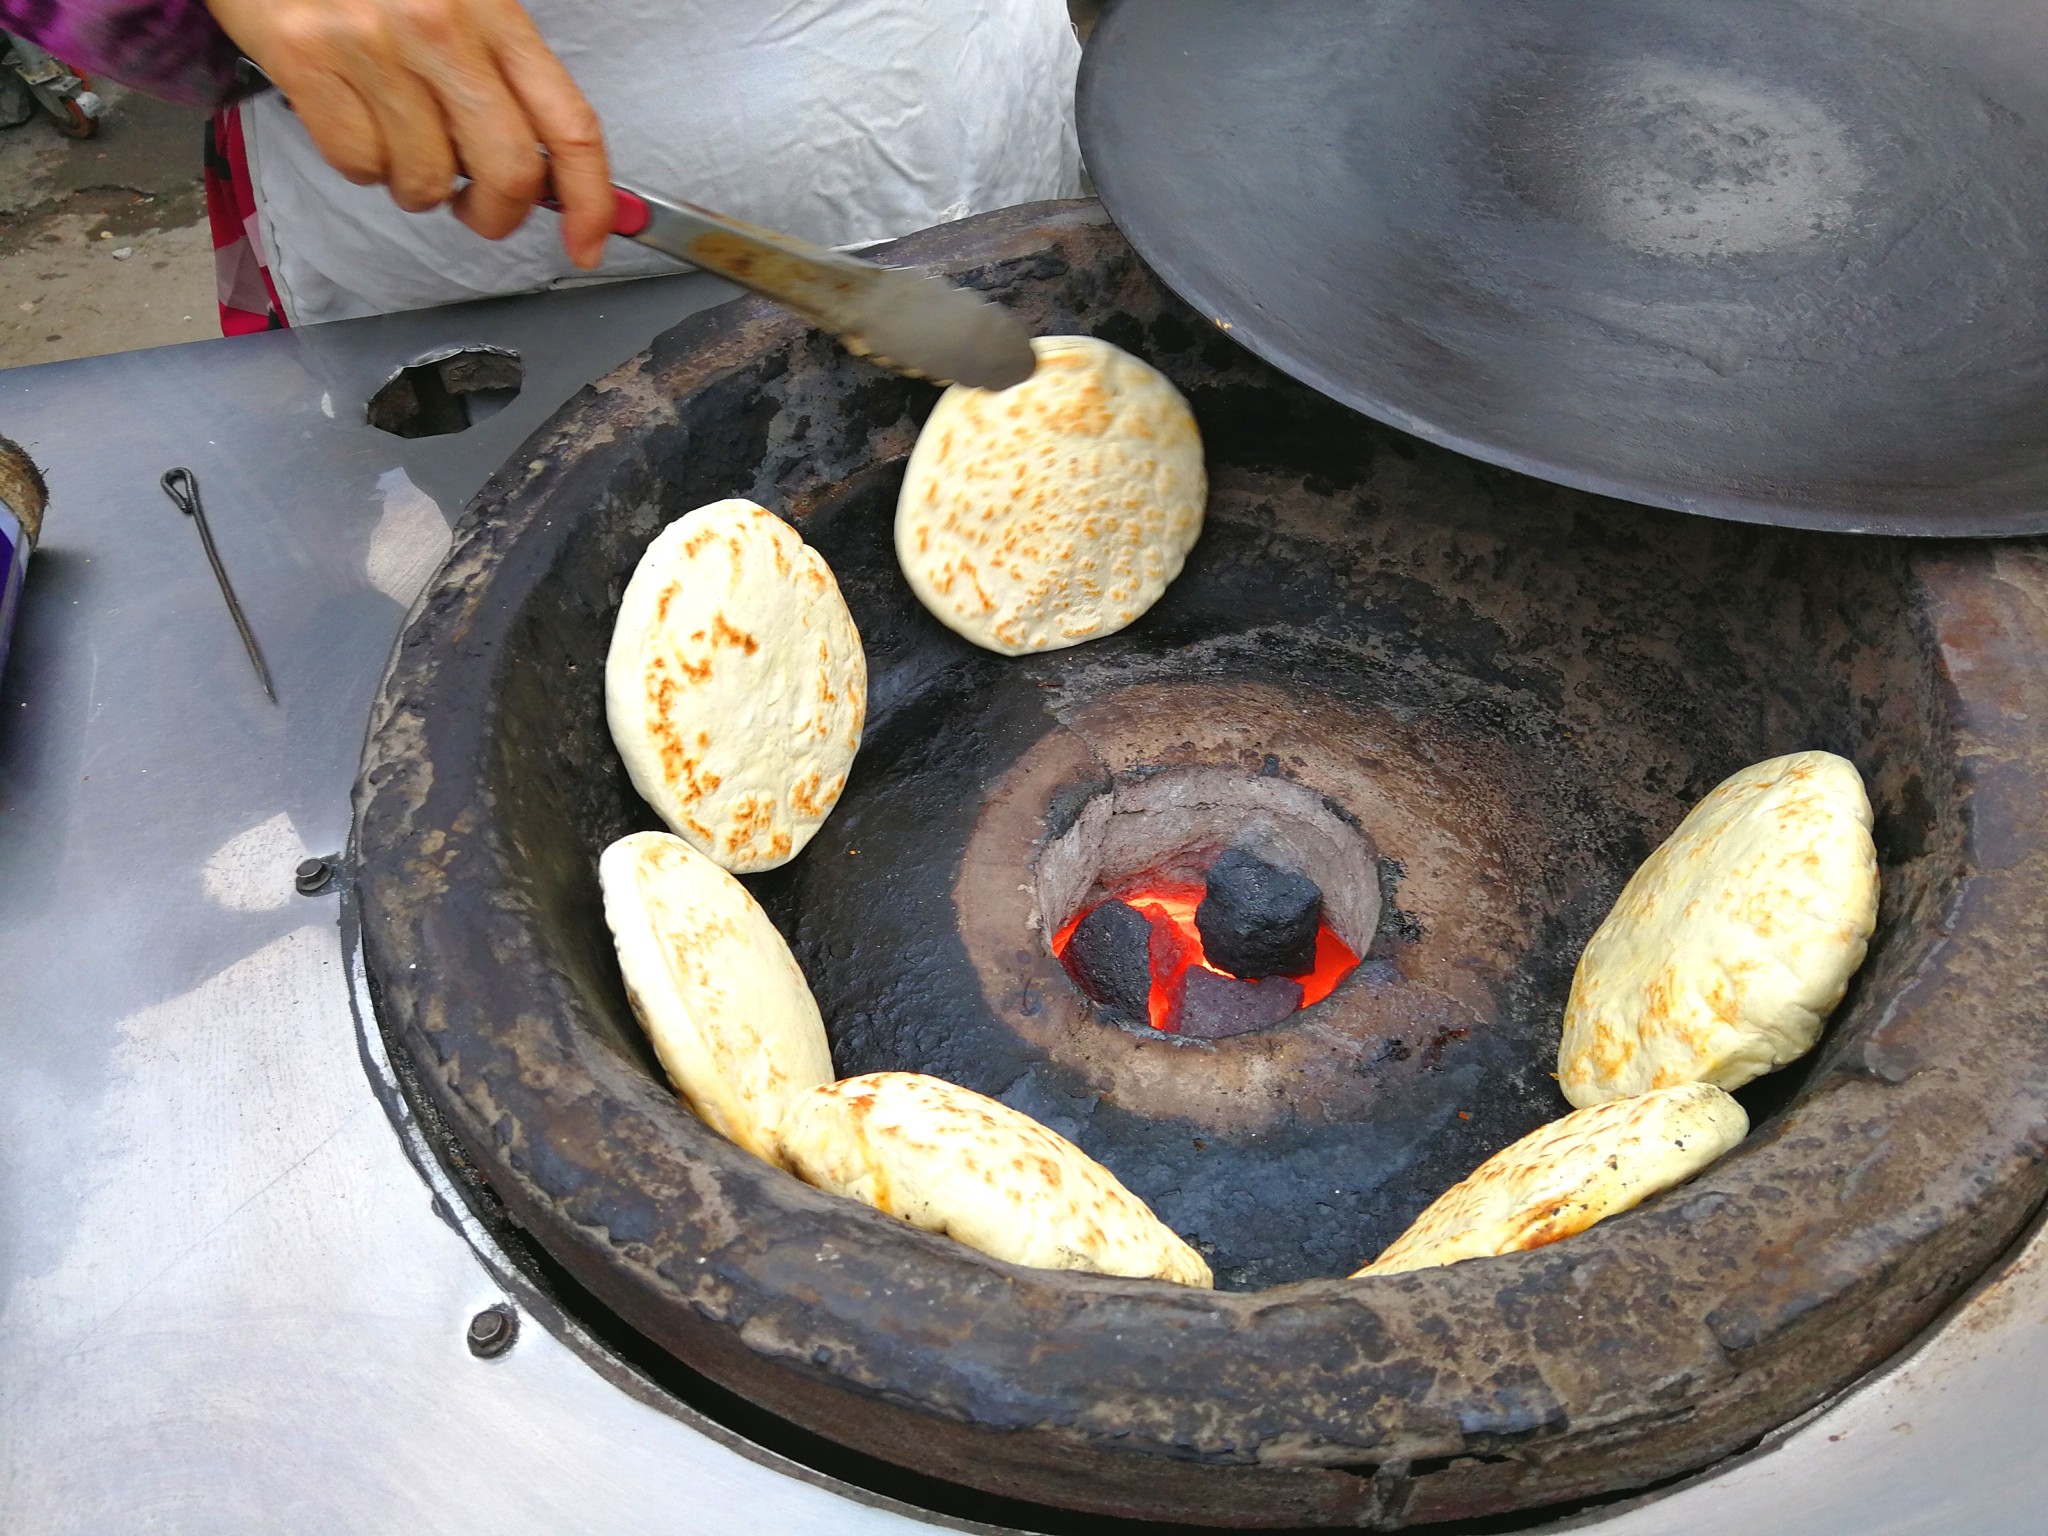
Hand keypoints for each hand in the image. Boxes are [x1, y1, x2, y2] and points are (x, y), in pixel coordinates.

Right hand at [203, 0, 611, 267]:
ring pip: (425, 180)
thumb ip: (503, 72)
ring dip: (417, 184)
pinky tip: (352, 113)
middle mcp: (439, 28)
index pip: (569, 124)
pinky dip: (360, 162)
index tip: (587, 244)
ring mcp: (370, 45)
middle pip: (508, 171)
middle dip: (497, 214)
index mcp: (492, 11)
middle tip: (477, 208)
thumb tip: (540, 171)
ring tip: (397, 134)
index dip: (590, 199)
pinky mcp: (305, 59)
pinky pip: (357, 164)